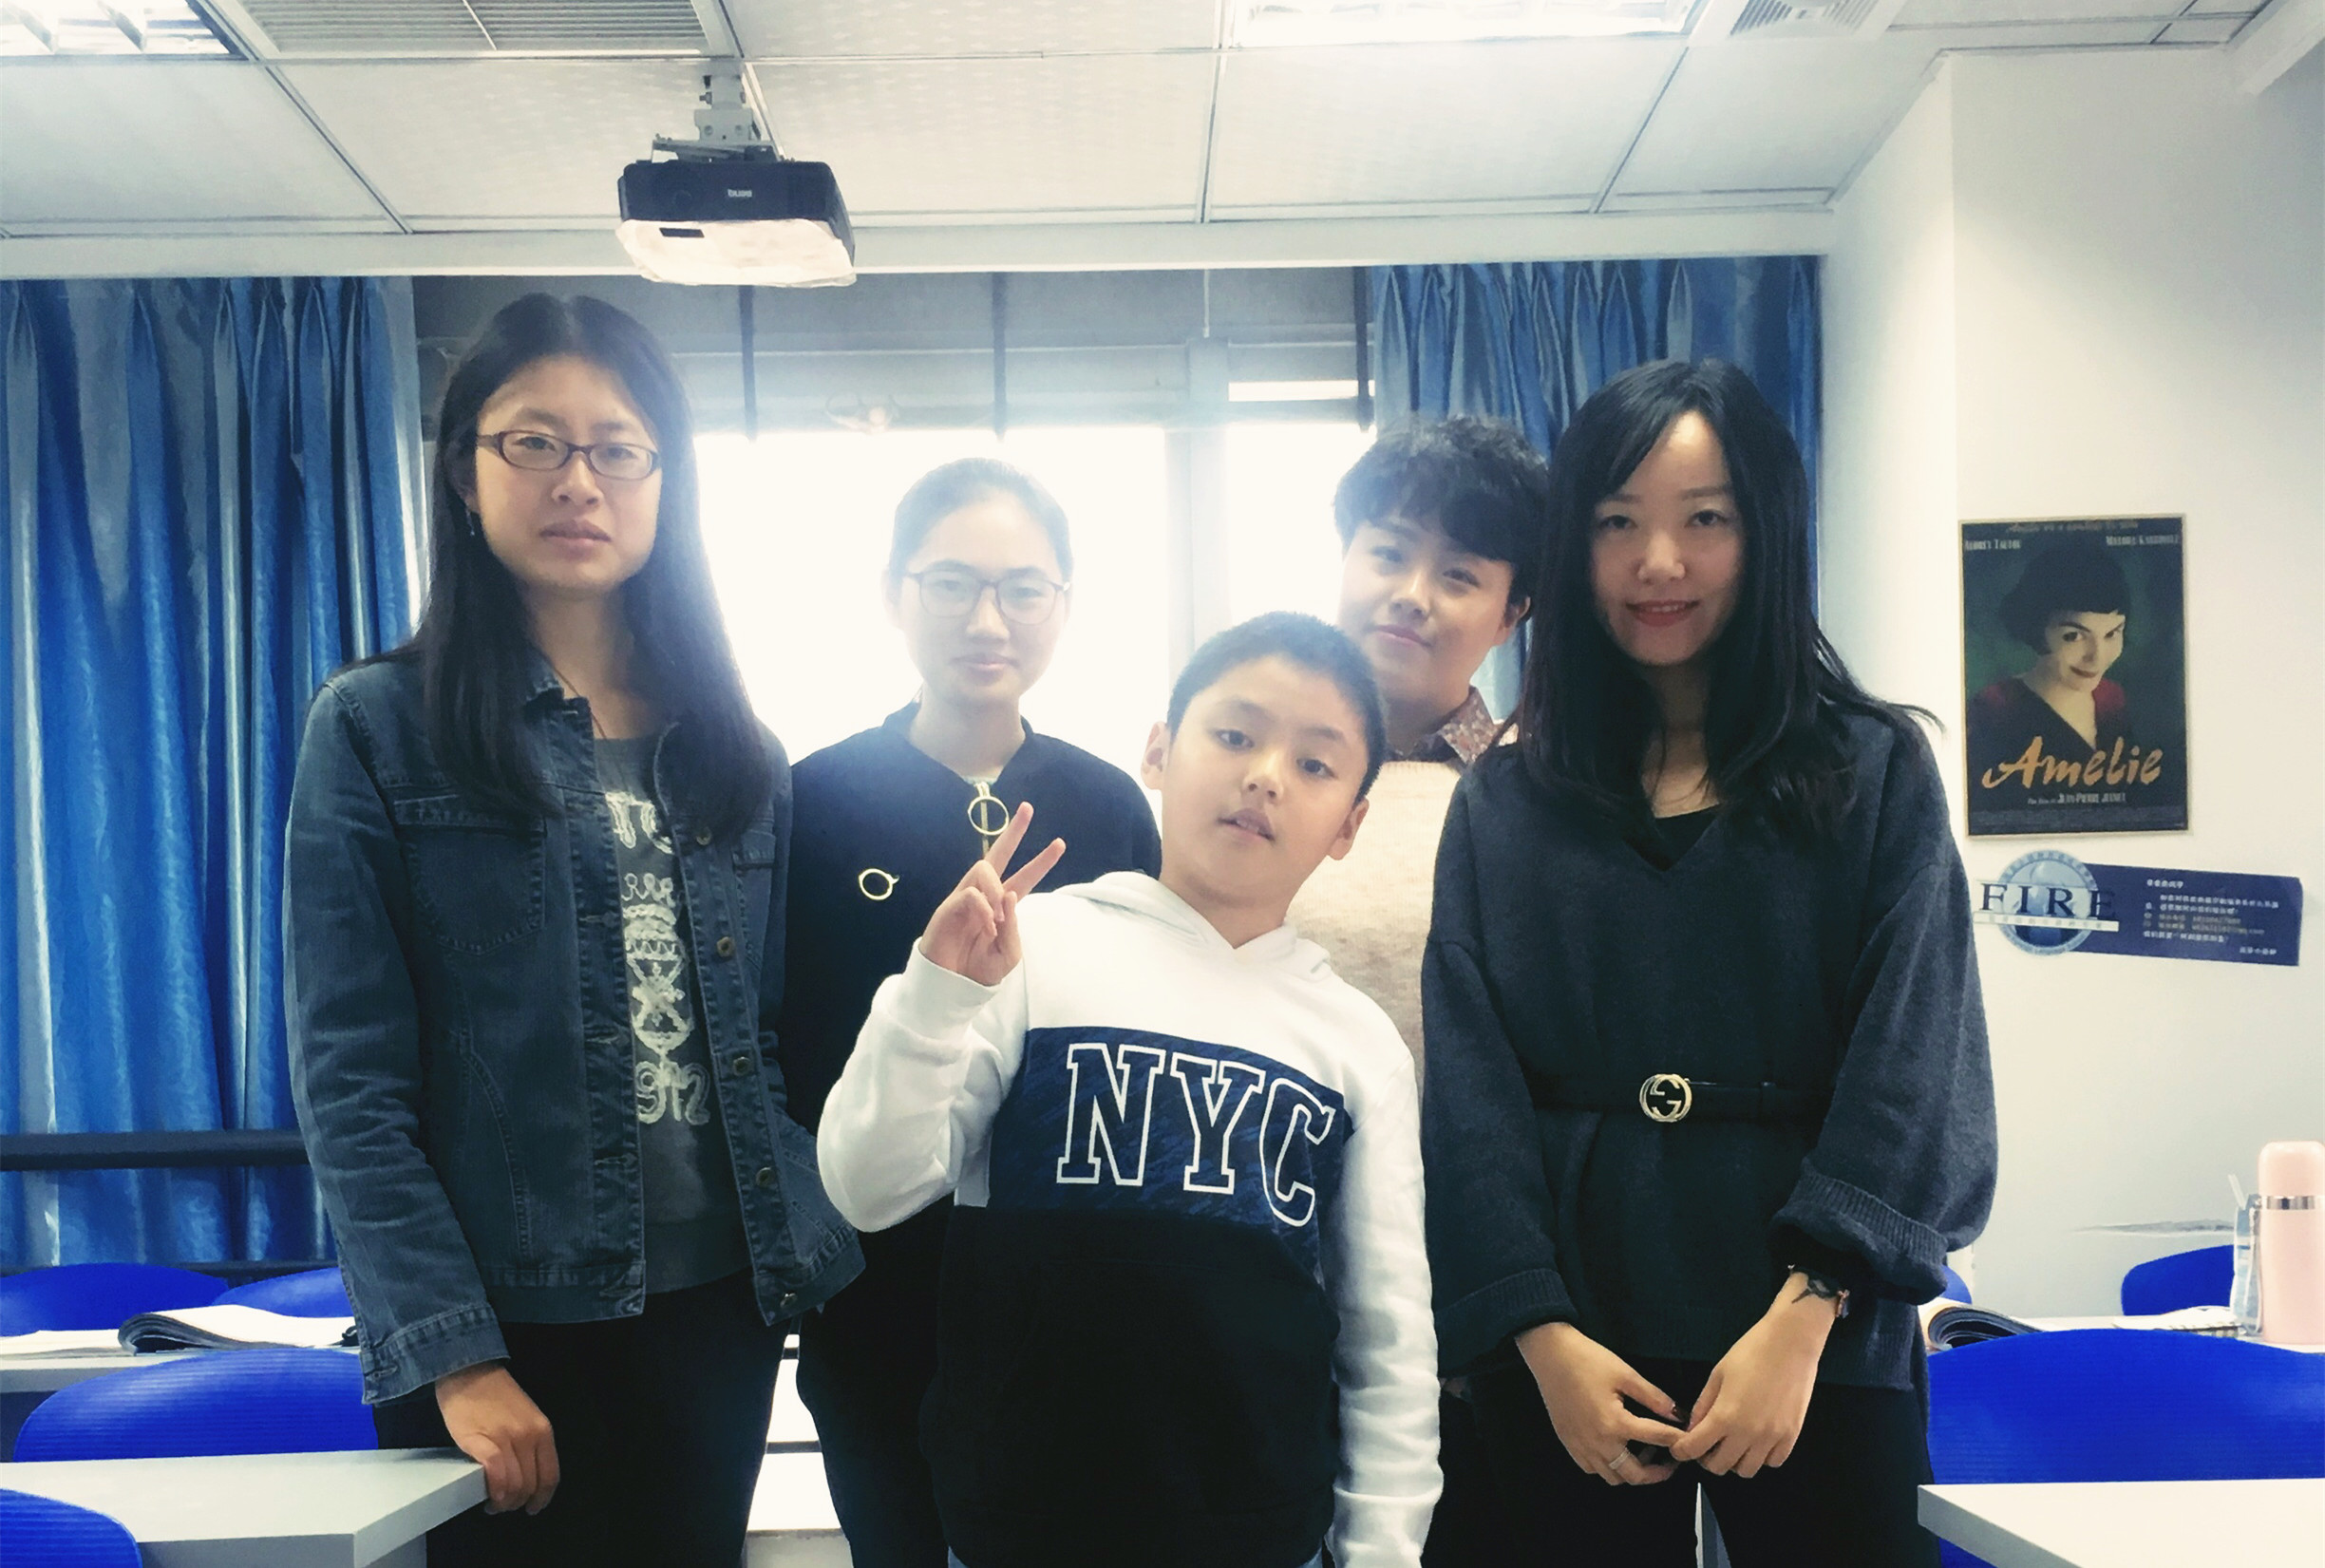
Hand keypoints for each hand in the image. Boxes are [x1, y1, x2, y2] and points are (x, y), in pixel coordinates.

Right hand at [436, 1362, 558, 1514]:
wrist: (469, 1373)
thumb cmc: (495, 1396)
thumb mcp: (526, 1417)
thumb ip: (531, 1443)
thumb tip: (528, 1477)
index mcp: (543, 1431)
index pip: (550, 1476)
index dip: (542, 1498)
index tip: (533, 1507)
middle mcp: (529, 1436)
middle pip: (531, 1485)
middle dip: (518, 1503)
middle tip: (505, 1506)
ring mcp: (506, 1438)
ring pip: (514, 1485)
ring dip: (503, 1503)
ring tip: (493, 1503)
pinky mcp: (480, 1441)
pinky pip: (495, 1474)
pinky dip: (494, 1491)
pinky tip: (488, 1496)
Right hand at [918, 802, 1066, 986]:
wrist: (953, 985)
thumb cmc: (980, 970)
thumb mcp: (1009, 954)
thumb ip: (1014, 927)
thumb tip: (1008, 895)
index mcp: (1003, 905)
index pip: (1024, 877)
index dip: (1042, 861)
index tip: (1060, 843)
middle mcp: (985, 895)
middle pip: (998, 853)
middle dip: (1014, 831)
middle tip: (1028, 808)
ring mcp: (966, 897)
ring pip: (984, 868)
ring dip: (996, 889)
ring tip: (996, 918)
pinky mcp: (949, 906)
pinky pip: (970, 894)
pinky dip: (983, 908)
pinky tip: (987, 925)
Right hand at [1516, 1321, 1687, 1486]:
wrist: (1550, 1354)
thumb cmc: (1586, 1360)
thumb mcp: (1626, 1374)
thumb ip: (1654, 1398)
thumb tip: (1678, 1414)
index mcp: (1615, 1423)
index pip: (1657, 1438)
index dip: (1678, 1439)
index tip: (1689, 1440)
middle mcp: (1598, 1442)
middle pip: (1635, 1475)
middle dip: (1658, 1473)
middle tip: (1671, 1462)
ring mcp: (1581, 1446)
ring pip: (1613, 1477)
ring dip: (1632, 1472)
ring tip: (1642, 1453)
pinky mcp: (1569, 1443)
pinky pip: (1593, 1469)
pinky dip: (1608, 1467)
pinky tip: (1615, 1450)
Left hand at [1667, 1276, 1836, 1477]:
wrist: (1791, 1343)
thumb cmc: (1751, 1352)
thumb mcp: (1718, 1374)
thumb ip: (1703, 1405)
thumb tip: (1693, 1428)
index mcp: (1725, 1416)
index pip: (1694, 1449)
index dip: (1682, 1451)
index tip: (1681, 1447)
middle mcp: (1748, 1434)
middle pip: (1719, 1467)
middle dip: (1706, 1458)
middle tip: (1706, 1443)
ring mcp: (1772, 1438)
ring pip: (1747, 1470)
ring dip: (1734, 1461)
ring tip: (1733, 1442)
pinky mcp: (1792, 1436)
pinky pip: (1773, 1462)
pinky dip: (1761, 1457)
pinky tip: (1757, 1440)